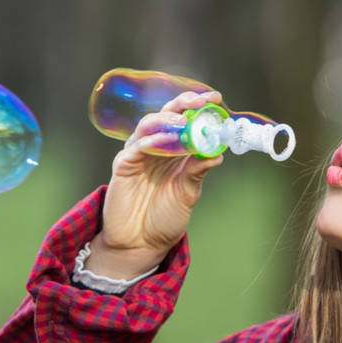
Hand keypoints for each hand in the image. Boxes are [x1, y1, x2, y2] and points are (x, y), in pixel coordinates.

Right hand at [85, 90, 225, 279]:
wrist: (141, 244)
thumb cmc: (164, 219)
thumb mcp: (188, 193)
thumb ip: (197, 171)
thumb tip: (217, 152)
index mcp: (175, 151)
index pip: (186, 120)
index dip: (199, 107)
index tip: (215, 98)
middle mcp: (156, 148)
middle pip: (168, 116)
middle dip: (184, 104)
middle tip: (201, 100)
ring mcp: (138, 154)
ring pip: (150, 125)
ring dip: (168, 119)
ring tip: (184, 121)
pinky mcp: (124, 165)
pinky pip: (137, 146)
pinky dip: (153, 139)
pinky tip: (167, 138)